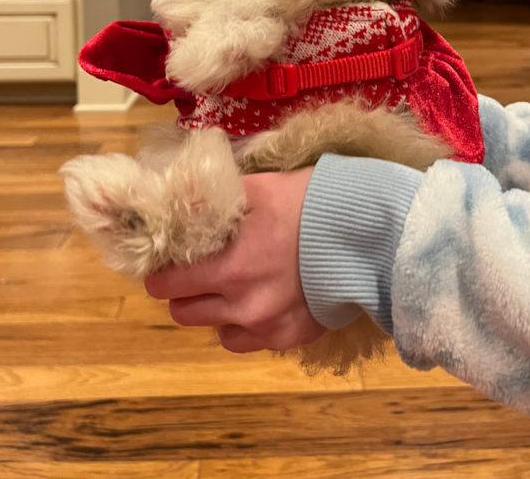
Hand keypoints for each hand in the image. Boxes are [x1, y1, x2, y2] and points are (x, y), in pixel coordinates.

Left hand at [145, 167, 325, 352]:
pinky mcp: (290, 338)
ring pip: (214, 330)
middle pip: (183, 312)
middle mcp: (243, 306)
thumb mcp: (257, 188)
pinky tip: (257, 300)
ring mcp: (267, 326)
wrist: (367, 233)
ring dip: (213, 310)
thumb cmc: (309, 202)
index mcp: (229, 267)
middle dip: (183, 290)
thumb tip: (176, 201)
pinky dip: (244, 325)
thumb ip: (212, 200)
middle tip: (198, 269)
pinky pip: (247, 342)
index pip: (167, 284)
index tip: (168, 259)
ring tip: (230, 285)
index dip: (162, 270)